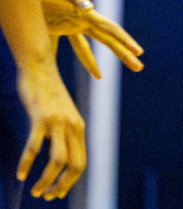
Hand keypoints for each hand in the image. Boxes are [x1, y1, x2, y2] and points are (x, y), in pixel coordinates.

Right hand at [14, 59, 83, 199]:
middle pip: (74, 165)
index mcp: (79, 127)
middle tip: (47, 197)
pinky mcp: (42, 117)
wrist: (40, 67)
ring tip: (36, 191)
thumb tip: (62, 157)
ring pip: (58, 160)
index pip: (81, 163)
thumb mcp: (62, 114)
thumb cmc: (48, 94)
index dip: (70, 182)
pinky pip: (35, 146)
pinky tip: (21, 174)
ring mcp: (58, 121)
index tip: (56, 193)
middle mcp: (72, 126)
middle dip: (62, 185)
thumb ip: (64, 133)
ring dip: (47, 180)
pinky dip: (27, 163)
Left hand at [38, 0, 142, 78]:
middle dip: (123, 54)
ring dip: (94, 63)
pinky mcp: (56, 28)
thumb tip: (90, 7)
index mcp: (87, 14)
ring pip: (85, 49)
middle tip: (138, 67)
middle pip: (107, 41)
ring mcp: (70, 26)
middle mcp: (83, 22)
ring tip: (101, 77)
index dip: (125, 41)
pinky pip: (62, 47)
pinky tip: (64, 71)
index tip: (138, 52)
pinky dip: (65, 58)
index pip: (111, 30)